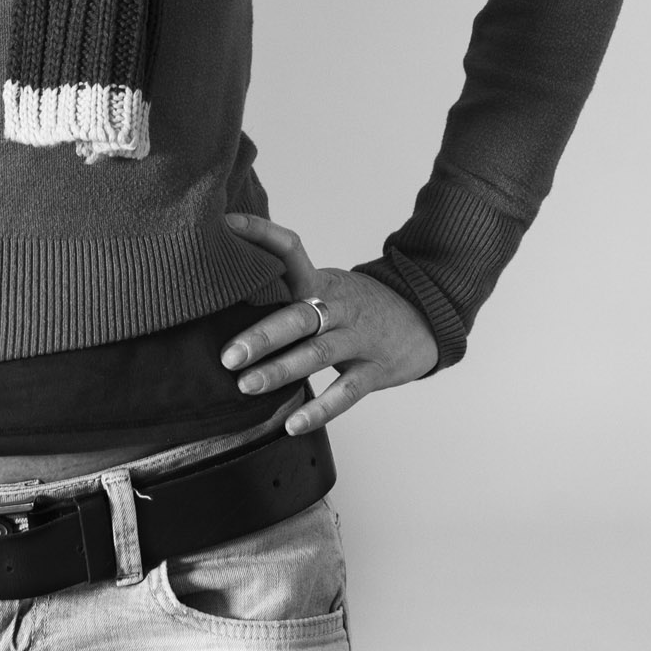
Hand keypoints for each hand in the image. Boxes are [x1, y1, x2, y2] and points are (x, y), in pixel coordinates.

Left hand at [221, 213, 437, 434]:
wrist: (423, 317)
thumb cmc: (356, 304)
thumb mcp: (326, 285)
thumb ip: (287, 286)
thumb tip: (227, 284)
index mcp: (321, 281)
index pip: (291, 248)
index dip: (261, 234)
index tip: (227, 225)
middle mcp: (338, 306)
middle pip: (299, 315)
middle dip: (262, 335)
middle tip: (228, 355)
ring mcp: (358, 338)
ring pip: (317, 354)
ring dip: (281, 371)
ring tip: (246, 385)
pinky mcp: (375, 370)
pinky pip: (346, 393)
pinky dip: (319, 409)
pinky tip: (292, 425)